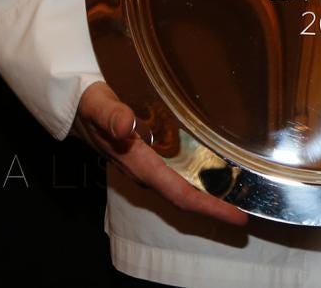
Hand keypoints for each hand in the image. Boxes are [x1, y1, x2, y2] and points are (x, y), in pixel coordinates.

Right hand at [71, 81, 248, 225]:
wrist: (73, 106)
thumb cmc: (89, 104)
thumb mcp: (98, 104)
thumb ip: (111, 114)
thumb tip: (126, 126)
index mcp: (139, 164)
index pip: (180, 193)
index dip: (210, 207)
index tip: (237, 217)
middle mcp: (146, 172)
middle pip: (186, 198)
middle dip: (216, 208)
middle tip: (247, 213)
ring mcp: (147, 167)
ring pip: (182, 189)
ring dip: (209, 197)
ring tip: (239, 197)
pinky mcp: (148, 158)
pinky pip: (177, 176)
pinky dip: (199, 181)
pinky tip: (215, 173)